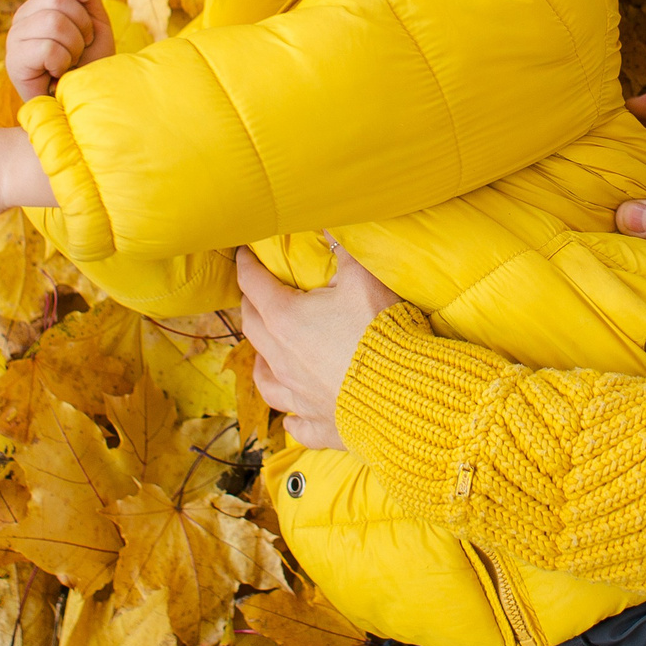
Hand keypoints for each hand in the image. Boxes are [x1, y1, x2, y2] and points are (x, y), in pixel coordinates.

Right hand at [8, 0, 116, 101]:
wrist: (83, 104)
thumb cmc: (88, 67)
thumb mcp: (94, 24)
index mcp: (41, 3)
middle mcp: (23, 16)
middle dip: (82, 24)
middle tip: (80, 46)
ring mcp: (15, 38)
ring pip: (54, 21)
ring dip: (74, 45)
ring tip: (70, 61)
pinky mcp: (14, 61)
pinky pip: (48, 47)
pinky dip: (64, 62)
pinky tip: (58, 73)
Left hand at [238, 242, 403, 450]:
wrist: (402, 392)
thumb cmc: (379, 330)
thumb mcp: (364, 278)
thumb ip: (343, 248)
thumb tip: (327, 221)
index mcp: (285, 319)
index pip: (254, 284)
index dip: (247, 265)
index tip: (243, 254)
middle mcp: (281, 359)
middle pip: (251, 328)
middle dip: (250, 306)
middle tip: (255, 294)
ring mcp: (296, 394)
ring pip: (263, 378)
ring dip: (260, 362)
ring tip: (262, 355)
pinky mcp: (316, 424)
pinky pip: (293, 422)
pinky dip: (290, 416)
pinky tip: (292, 416)